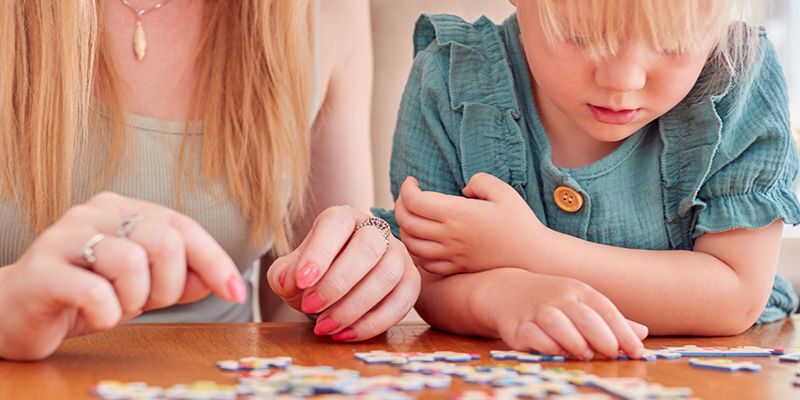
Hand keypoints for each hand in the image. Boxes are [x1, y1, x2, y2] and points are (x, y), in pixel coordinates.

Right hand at [0, 192, 244, 360]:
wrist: (16, 312)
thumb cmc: (86, 295)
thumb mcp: (144, 285)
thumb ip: (182, 277)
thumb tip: (222, 278)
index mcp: (124, 208)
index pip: (184, 227)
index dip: (215, 261)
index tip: (237, 291)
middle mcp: (95, 212)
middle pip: (164, 242)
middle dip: (169, 286)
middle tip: (147, 303)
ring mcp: (65, 236)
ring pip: (132, 264)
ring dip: (134, 301)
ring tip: (116, 307)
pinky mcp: (42, 271)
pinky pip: (97, 293)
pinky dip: (108, 314)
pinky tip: (96, 315)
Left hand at [267, 206, 420, 340]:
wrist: (339, 287)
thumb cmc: (316, 274)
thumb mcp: (292, 272)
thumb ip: (284, 275)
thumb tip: (289, 281)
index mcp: (342, 218)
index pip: (336, 224)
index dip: (320, 252)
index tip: (302, 282)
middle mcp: (375, 229)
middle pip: (368, 247)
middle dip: (338, 283)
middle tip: (311, 307)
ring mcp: (398, 254)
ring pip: (387, 275)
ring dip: (354, 306)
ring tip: (325, 326)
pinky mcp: (411, 280)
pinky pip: (402, 301)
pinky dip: (373, 323)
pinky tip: (346, 334)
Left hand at [395, 173, 545, 274]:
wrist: (533, 256)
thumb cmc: (520, 222)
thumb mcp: (503, 191)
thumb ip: (478, 181)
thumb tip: (462, 189)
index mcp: (457, 214)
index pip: (415, 201)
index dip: (406, 189)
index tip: (412, 181)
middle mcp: (449, 236)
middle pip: (406, 222)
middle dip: (400, 205)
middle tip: (407, 197)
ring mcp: (450, 255)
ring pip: (411, 244)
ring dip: (404, 228)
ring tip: (411, 217)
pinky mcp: (456, 268)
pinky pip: (424, 263)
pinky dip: (415, 251)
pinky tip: (420, 240)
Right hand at [482, 268, 646, 359]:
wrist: (507, 290)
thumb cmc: (552, 300)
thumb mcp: (582, 303)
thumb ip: (609, 321)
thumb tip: (642, 333)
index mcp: (579, 291)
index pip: (605, 310)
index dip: (624, 332)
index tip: (637, 351)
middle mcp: (559, 298)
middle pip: (584, 316)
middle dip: (602, 337)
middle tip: (611, 353)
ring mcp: (538, 310)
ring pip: (557, 323)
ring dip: (574, 341)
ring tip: (584, 354)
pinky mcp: (519, 326)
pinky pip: (535, 336)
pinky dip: (549, 346)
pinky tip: (559, 352)